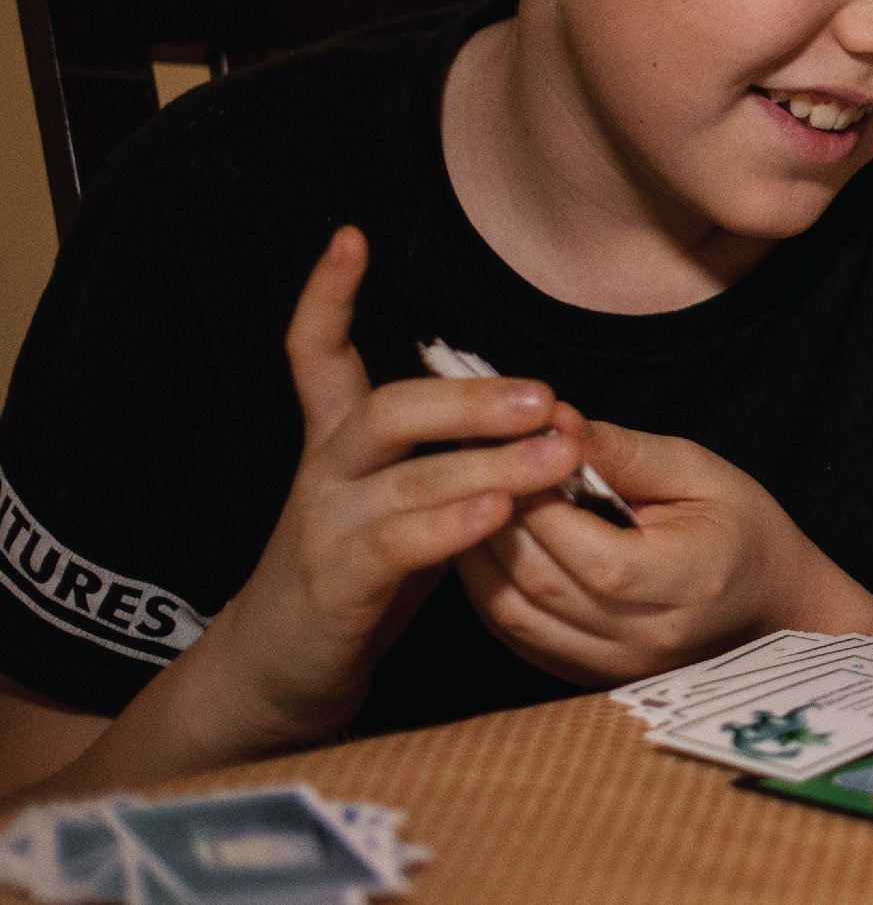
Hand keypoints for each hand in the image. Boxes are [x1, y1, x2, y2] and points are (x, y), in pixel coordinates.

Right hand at [192, 228, 578, 750]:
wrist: (277, 675)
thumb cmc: (357, 577)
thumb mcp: (398, 504)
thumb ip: (446, 459)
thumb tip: (536, 417)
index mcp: (337, 445)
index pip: (314, 354)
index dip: (327, 295)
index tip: (350, 236)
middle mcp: (326, 474)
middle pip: (389, 408)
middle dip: (470, 397)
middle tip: (545, 394)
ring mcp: (325, 527)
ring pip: (407, 476)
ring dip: (488, 460)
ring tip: (557, 451)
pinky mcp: (334, 584)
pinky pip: (398, 544)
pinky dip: (452, 525)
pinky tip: (500, 511)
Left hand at [456, 418, 872, 684]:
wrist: (771, 605)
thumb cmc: (743, 529)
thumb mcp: (699, 471)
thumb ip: (624, 451)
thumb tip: (553, 422)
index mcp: (683, 581)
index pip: (585, 545)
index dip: (535, 494)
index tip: (507, 443)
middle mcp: (641, 637)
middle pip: (536, 580)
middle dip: (494, 515)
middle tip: (474, 462)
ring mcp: (609, 666)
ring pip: (510, 612)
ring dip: (479, 552)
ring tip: (471, 498)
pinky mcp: (584, 675)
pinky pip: (513, 634)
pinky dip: (489, 586)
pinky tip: (487, 543)